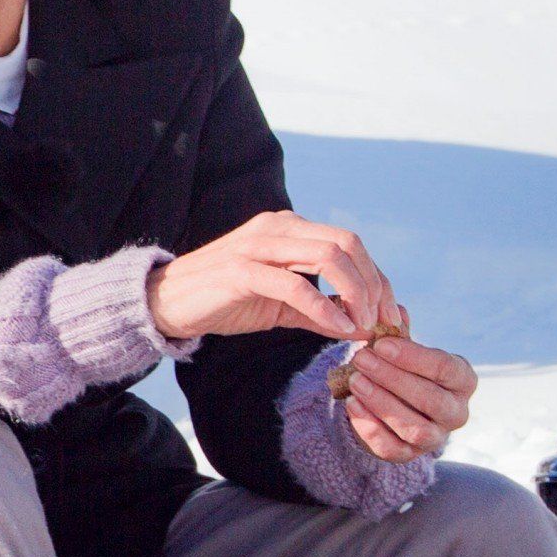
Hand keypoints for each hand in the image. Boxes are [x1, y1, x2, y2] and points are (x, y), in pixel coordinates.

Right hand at [148, 211, 400, 347]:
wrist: (166, 303)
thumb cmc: (223, 300)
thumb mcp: (280, 306)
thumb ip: (320, 312)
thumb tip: (362, 328)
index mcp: (288, 228)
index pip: (349, 243)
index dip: (378, 278)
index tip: (390, 314)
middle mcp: (277, 228)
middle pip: (347, 244)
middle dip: (374, 284)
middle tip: (382, 321)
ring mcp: (258, 246)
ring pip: (327, 256)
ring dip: (356, 293)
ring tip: (362, 325)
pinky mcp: (241, 270)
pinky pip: (295, 285)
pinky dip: (325, 307)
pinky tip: (338, 328)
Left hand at [338, 333, 475, 464]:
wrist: (390, 404)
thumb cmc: (403, 369)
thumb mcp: (404, 350)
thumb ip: (400, 333)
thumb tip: (396, 311)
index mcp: (463, 380)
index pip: (445, 368)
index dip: (413, 357)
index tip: (381, 344)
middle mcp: (457, 412)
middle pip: (430, 399)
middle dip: (392, 378)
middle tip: (361, 359)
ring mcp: (435, 437)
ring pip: (413, 427)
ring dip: (381, 402)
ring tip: (355, 381)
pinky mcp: (410, 455)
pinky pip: (391, 448)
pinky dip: (370, 427)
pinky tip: (352, 404)